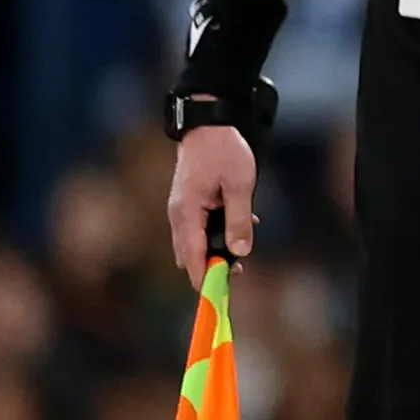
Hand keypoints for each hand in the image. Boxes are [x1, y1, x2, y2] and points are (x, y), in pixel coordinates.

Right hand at [168, 124, 257, 276]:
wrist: (209, 124)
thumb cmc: (225, 151)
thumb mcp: (240, 185)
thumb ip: (239, 219)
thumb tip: (240, 252)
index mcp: (186, 213)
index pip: (193, 257)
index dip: (205, 278)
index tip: (217, 295)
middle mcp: (178, 215)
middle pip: (191, 255)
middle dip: (212, 267)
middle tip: (239, 272)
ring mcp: (181, 210)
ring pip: (195, 243)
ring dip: (216, 251)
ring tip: (241, 255)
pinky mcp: (190, 204)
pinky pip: (199, 229)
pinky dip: (216, 235)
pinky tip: (240, 228)